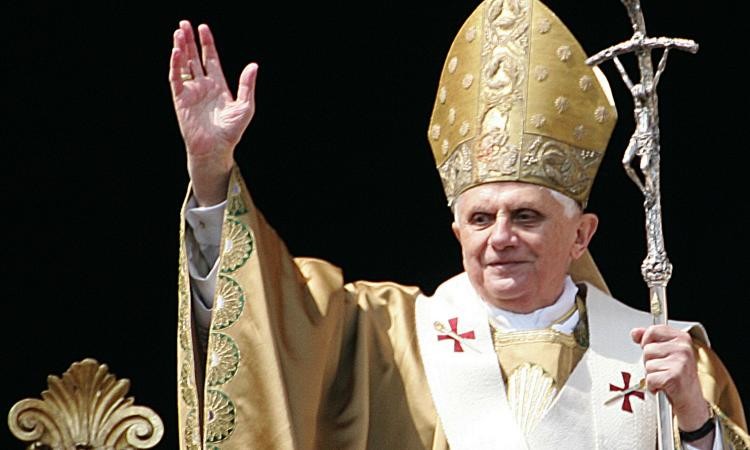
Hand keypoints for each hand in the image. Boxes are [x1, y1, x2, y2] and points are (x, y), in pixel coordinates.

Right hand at [169, 20, 257, 205]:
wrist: (216, 149)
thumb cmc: (231, 131)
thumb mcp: (245, 106)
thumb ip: (247, 85)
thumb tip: (254, 65)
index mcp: (218, 85)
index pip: (211, 59)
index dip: (207, 43)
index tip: (203, 28)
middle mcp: (203, 86)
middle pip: (194, 58)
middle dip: (190, 41)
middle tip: (184, 23)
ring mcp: (191, 92)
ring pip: (183, 65)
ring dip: (180, 49)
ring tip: (178, 32)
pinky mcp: (181, 99)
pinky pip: (176, 78)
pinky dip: (175, 65)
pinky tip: (176, 52)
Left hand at [631, 325, 710, 430]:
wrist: (691, 402)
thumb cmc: (678, 377)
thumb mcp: (666, 353)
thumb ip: (649, 339)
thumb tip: (635, 332)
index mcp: (682, 338)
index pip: (653, 330)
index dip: (647, 341)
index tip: (655, 352)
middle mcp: (683, 348)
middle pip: (647, 349)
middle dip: (650, 361)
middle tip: (664, 369)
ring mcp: (680, 362)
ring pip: (647, 364)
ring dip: (652, 374)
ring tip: (665, 378)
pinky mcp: (674, 377)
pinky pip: (650, 378)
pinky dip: (653, 386)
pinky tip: (664, 387)